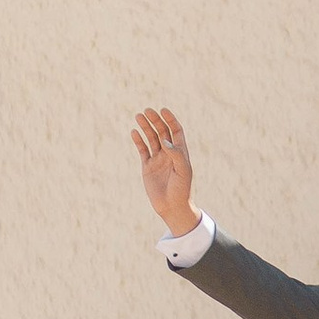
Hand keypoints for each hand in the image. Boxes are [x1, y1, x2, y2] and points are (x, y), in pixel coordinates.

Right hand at [130, 106, 200, 239]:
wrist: (172, 207)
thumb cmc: (182, 189)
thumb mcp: (183, 171)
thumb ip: (176, 154)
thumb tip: (165, 140)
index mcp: (180, 152)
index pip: (175, 130)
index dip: (170, 119)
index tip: (163, 110)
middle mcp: (169, 153)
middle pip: (162, 132)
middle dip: (155, 120)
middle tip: (147, 111)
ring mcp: (158, 159)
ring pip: (151, 139)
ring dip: (146, 127)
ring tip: (138, 116)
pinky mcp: (148, 167)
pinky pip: (142, 150)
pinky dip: (138, 141)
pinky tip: (134, 132)